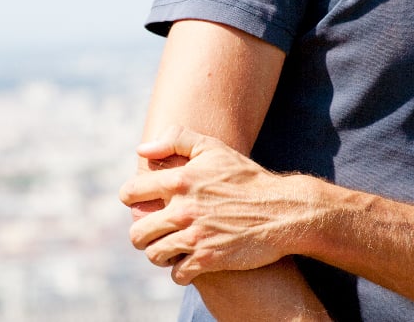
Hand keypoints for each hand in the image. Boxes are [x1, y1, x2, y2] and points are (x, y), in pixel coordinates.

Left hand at [119, 126, 306, 283]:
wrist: (283, 211)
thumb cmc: (246, 178)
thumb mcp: (213, 148)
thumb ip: (175, 139)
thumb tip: (142, 151)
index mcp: (179, 180)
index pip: (130, 193)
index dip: (131, 199)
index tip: (140, 204)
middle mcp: (182, 209)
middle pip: (137, 232)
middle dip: (142, 233)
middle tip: (154, 233)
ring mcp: (195, 236)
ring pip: (153, 255)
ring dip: (159, 253)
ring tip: (169, 248)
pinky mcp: (208, 259)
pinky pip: (177, 274)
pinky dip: (180, 271)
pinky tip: (187, 262)